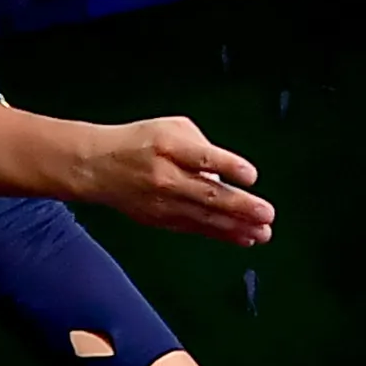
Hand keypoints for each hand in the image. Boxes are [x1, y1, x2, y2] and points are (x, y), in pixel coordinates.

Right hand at [77, 117, 276, 245]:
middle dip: (240, 206)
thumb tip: (228, 175)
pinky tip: (243, 237)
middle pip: (207, 193)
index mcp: (168, 146)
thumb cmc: (142, 142)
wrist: (98, 166)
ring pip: (204, 216)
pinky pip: (196, 228)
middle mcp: (165, 176)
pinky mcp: (161, 219)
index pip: (202, 157)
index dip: (228, 166)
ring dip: (237, 226)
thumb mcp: (172, 128)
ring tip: (263, 232)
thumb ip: (203, 146)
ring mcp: (162, 202)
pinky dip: (221, 233)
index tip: (251, 176)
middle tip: (267, 214)